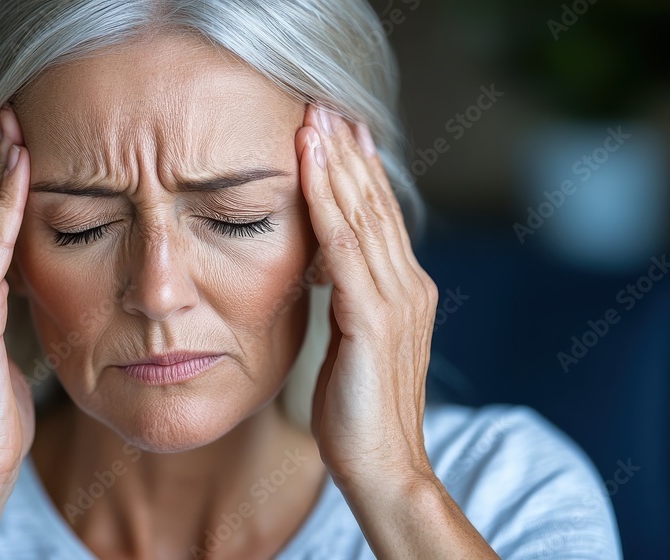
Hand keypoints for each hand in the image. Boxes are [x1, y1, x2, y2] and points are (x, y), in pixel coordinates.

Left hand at [296, 104, 438, 494]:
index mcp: (404, 291)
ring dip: (335, 166)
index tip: (335, 132)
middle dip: (346, 153)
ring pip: (361, 217)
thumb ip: (349, 301)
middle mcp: (408, 286)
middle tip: (323, 107)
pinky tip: (312, 173)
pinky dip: (328, 206)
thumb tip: (325, 266)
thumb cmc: (359, 412)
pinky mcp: (374, 319)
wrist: (382, 467)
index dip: (356, 172)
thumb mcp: (354, 343)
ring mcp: (395, 301)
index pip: (377, 218)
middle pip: (373, 205)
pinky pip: (346, 250)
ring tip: (315, 121)